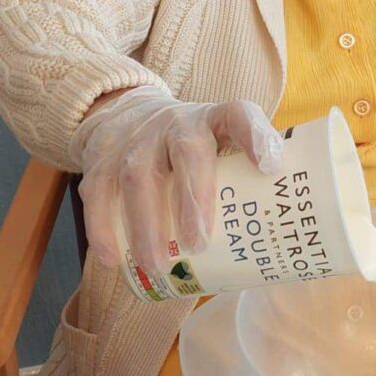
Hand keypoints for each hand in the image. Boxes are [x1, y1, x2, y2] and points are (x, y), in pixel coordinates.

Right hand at [68, 88, 283, 273]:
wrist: (129, 111)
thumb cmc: (191, 145)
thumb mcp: (220, 146)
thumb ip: (245, 180)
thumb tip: (277, 246)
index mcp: (215, 120)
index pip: (239, 115)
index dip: (256, 136)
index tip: (270, 166)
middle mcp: (177, 123)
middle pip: (187, 151)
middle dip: (192, 197)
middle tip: (198, 244)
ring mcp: (136, 138)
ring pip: (138, 175)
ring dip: (146, 224)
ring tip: (157, 265)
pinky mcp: (102, 157)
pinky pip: (98, 191)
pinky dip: (102, 227)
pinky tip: (112, 260)